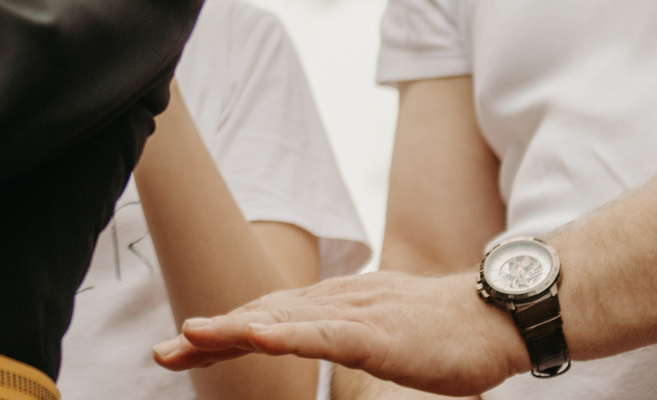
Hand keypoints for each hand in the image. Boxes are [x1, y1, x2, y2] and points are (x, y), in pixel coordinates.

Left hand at [160, 271, 523, 396]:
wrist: (495, 316)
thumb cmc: (444, 332)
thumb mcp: (381, 333)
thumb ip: (347, 334)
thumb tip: (325, 342)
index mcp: (331, 305)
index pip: (265, 317)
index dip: (221, 332)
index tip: (179, 349)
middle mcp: (333, 302)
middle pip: (259, 316)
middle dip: (208, 335)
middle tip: (161, 354)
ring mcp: (352, 314)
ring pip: (281, 320)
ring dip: (232, 329)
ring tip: (189, 338)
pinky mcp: (375, 332)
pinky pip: (324, 333)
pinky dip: (288, 336)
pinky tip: (259, 338)